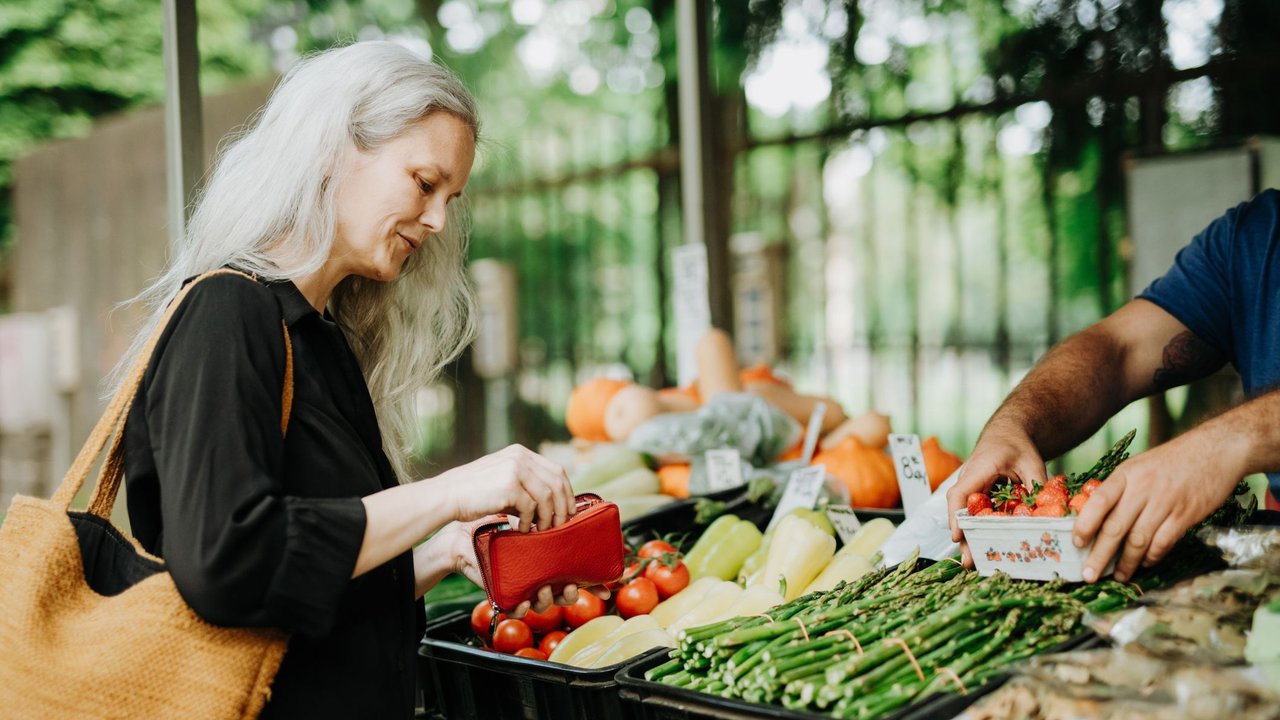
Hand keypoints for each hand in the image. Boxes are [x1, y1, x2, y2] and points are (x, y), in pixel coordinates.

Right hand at [437, 444, 574, 531]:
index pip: (557, 471)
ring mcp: (515, 470)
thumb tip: (553, 505)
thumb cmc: (475, 493)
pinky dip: (529, 522)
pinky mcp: (509, 486)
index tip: (569, 511)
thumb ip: (526, 485)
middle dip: (563, 507)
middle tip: (560, 525)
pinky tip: (521, 528)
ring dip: (547, 517)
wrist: (447, 495)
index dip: (567, 492)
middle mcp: (520, 457)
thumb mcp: (503, 478)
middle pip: (557, 483)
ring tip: (540, 530)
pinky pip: (531, 507)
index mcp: (520, 453)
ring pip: (548, 497)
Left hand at [438, 518, 609, 616]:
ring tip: (546, 588)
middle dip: (571, 594)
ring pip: (543, 603)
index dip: (591, 586)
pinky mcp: (504, 595)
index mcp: (548, 564)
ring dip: (548, 600)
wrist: (463, 536)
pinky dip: (521, 608)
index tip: (603, 589)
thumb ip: (545, 517)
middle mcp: (538, 578)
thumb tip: (568, 503)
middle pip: (563, 595)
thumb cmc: (495, 529)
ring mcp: (522, 588)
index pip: (574, 577)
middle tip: (571, 585)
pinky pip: (516, 608)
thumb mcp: (524, 522)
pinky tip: (522, 601)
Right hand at [946, 424, 1047, 566]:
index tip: (958, 535)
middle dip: (963, 535)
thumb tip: (1047, 512)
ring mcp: (972, 489)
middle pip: (959, 510)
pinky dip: (979, 530)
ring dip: (969, 536)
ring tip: (975, 561)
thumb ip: (1037, 485)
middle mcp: (969, 481)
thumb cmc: (1017, 445)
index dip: (956, 515)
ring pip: (965, 515)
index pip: (960, 493)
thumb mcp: (1032, 461)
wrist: (1007, 434)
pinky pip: (975, 514)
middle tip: (968, 561)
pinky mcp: (978, 496)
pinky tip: (987, 547)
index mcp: (979, 469)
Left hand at [1072, 430, 1241, 582]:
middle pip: (1115, 527)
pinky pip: (1163, 542)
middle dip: (1100, 555)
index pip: (1099, 502)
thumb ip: (1119, 489)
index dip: (1085, 524)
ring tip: (1118, 576)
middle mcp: (1142, 488)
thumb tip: (1095, 516)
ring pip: (1138, 540)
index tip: (1076, 543)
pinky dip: (1152, 557)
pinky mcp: (1186, 514)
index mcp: (1126, 474)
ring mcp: (1165, 502)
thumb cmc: (1171, 461)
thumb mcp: (1138, 466)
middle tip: (1089, 574)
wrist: (1215, 450)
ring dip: (1127, 562)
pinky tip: (1145, 563)